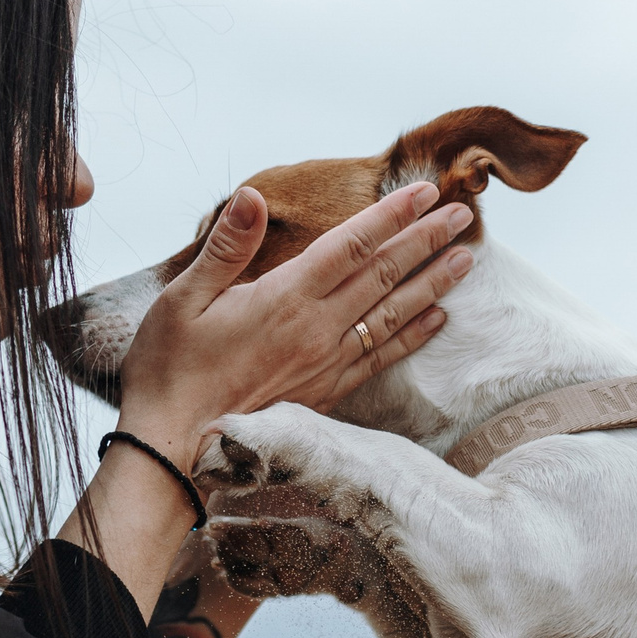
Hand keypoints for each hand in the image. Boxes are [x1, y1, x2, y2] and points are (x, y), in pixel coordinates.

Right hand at [112, 182, 473, 466]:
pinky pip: (382, 358)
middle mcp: (316, 330)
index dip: (390, 214)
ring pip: (393, 315)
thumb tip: (252, 195)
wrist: (173, 448)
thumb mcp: (182, 298)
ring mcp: (326, 364)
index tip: (423, 189)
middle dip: (426, 240)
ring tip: (467, 257)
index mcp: (284, 298)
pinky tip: (438, 317)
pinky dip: (413, 335)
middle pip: (384, 275)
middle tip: (463, 213)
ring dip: (433, 283)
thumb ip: (225, 246)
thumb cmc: (169, 369)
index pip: (351, 245)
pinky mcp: (326, 393)